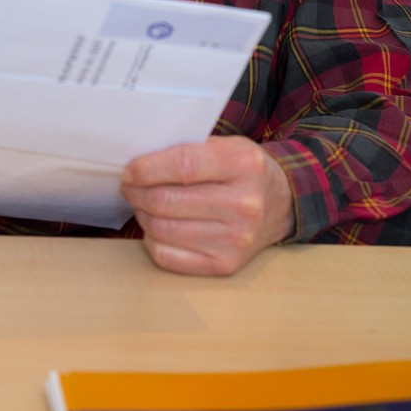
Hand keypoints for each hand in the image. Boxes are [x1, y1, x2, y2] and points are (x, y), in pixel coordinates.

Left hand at [120, 136, 294, 275]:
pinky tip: (156, 226)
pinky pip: (168, 256)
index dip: (147, 169)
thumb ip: (189, 148)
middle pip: (167, 200)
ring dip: (141, 214)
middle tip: (129, 186)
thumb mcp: (228, 145)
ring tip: (142, 203)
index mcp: (243, 165)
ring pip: (162, 229)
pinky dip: (152, 240)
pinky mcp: (225, 265)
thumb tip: (139, 159)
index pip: (183, 166)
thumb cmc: (244, 171)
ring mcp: (235, 239)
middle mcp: (243, 204)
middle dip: (137, 192)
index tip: (129, 170)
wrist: (282, 205)